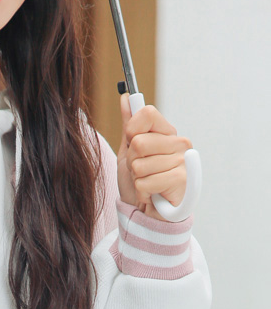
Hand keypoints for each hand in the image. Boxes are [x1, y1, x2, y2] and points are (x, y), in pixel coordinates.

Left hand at [117, 93, 192, 221]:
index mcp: (166, 132)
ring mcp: (182, 161)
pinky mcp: (182, 180)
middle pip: (139, 142)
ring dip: (137, 178)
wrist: (148, 211)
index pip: (147, 113)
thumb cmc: (140, 180)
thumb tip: (125, 97)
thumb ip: (129, 125)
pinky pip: (146, 182)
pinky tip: (152, 193)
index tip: (131, 141)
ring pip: (140, 165)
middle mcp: (179, 143)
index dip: (132, 128)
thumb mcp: (129, 151)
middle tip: (141, 170)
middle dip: (132, 160)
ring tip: (148, 182)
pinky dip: (143, 191)